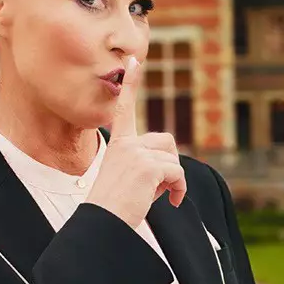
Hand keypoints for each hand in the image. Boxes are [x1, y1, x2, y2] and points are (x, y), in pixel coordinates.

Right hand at [84, 55, 186, 227]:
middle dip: (170, 165)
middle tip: (160, 188)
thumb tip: (172, 168)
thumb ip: (143, 165)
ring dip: (173, 180)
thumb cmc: (113, 210)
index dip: (131, 83)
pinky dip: (180, 190)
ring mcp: (136, 154)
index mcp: (118, 145)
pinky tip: (171, 202)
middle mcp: (126, 144)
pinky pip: (178, 173)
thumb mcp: (126, 180)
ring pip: (173, 159)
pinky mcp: (147, 166)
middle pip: (166, 142)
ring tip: (160, 197)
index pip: (124, 108)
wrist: (103, 224)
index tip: (135, 59)